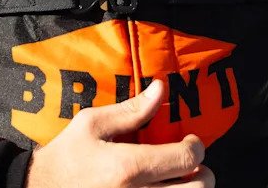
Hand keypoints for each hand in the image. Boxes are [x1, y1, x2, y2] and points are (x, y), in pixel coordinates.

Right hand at [26, 79, 212, 187]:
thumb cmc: (66, 156)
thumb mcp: (92, 125)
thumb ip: (131, 110)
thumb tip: (160, 89)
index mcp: (129, 168)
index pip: (186, 158)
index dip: (196, 146)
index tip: (189, 141)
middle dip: (201, 171)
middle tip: (187, 162)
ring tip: (176, 177)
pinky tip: (162, 187)